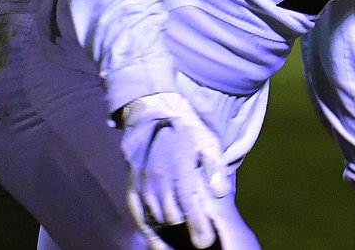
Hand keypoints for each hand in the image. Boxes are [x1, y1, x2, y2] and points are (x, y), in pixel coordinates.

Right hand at [117, 92, 229, 249]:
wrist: (156, 117)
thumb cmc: (189, 132)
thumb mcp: (209, 144)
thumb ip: (215, 168)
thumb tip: (221, 193)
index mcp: (180, 169)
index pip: (189, 203)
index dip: (197, 225)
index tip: (205, 242)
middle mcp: (158, 180)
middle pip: (173, 217)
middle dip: (187, 228)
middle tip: (201, 237)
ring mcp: (143, 186)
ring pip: (158, 218)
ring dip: (171, 229)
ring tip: (184, 237)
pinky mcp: (133, 189)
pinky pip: (140, 216)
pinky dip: (149, 230)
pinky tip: (159, 241)